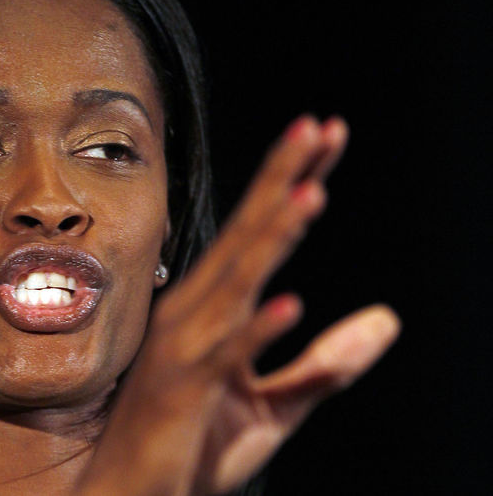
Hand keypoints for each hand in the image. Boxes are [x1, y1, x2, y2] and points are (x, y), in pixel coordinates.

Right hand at [77, 116, 400, 494]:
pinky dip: (258, 333)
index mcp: (214, 309)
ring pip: (237, 284)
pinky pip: (227, 358)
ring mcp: (188, 350)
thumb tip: (388, 319)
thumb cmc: (191, 446)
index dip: (290, 184)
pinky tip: (289, 305)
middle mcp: (196, 314)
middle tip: (316, 128)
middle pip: (246, 237)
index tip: (326, 139)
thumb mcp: (274, 406)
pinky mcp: (185, 393)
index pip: (259, 233)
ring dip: (272, 240)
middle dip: (281, 181)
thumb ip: (328, 363)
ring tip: (310, 196)